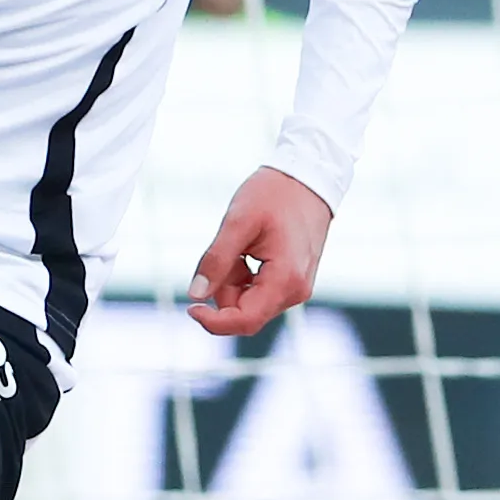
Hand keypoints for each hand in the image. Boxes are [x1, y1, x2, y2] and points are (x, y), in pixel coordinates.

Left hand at [186, 167, 332, 337]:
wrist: (308, 178)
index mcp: (286, 280)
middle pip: (245, 312)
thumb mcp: (238, 222)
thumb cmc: (275, 194)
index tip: (191, 307)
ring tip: (243, 245)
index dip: (214, 321)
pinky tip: (251, 250)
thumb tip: (196, 295)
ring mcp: (297, 287)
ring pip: (250, 302)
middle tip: (227, 251)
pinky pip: (260, 292)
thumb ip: (216, 260)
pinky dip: (245, 277)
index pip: (246, 321)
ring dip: (234, 281)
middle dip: (225, 288)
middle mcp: (296, 291)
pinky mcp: (293, 281)